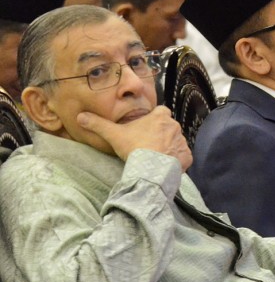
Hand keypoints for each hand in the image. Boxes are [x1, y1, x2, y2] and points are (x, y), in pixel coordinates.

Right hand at [77, 106, 192, 171]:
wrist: (151, 169)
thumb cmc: (135, 147)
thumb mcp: (114, 134)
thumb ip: (98, 124)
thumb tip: (80, 117)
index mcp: (160, 117)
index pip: (161, 112)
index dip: (154, 119)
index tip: (146, 128)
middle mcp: (175, 127)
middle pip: (169, 128)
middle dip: (161, 134)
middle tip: (149, 145)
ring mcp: (183, 142)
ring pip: (176, 142)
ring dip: (169, 148)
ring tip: (156, 157)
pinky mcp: (187, 157)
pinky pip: (183, 157)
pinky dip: (177, 160)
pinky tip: (165, 166)